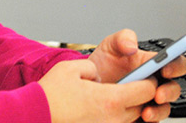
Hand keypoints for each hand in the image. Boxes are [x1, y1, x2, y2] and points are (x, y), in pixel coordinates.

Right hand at [38, 60, 157, 122]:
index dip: (149, 80)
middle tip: (133, 84)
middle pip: (142, 106)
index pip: (146, 91)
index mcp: (110, 99)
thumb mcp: (71, 68)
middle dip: (141, 95)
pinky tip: (101, 108)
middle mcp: (113, 118)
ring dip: (128, 107)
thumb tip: (98, 75)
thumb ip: (92, 68)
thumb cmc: (51, 95)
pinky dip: (114, 116)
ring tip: (113, 96)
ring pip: (130, 118)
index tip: (146, 76)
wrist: (36, 115)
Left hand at [88, 29, 185, 121]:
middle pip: (174, 89)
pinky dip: (149, 122)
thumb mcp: (110, 45)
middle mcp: (155, 83)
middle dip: (169, 92)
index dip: (176, 66)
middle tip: (157, 94)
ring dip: (159, 111)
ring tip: (146, 112)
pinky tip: (138, 120)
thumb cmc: (104, 63)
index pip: (175, 63)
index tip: (166, 69)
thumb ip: (122, 38)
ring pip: (165, 109)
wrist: (89, 83)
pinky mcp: (140, 115)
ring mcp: (148, 100)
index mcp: (153, 64)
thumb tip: (133, 46)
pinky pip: (152, 122)